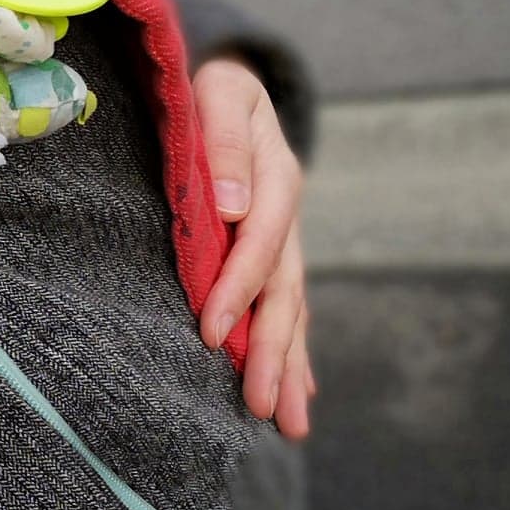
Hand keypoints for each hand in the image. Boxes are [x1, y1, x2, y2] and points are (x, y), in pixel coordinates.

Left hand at [192, 58, 315, 438]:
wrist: (234, 86)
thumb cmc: (215, 88)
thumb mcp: (221, 91)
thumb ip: (228, 139)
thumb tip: (234, 205)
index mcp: (276, 178)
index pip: (258, 242)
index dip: (237, 288)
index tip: (210, 332)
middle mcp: (287, 216)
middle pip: (284, 292)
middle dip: (274, 352)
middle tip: (264, 407)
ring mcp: (286, 240)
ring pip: (292, 310)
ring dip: (291, 366)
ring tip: (289, 423)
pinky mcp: (277, 254)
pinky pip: (289, 308)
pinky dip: (295, 350)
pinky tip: (299, 392)